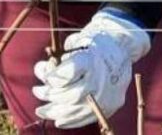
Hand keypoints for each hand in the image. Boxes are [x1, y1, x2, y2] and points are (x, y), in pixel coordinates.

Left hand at [33, 9, 150, 128]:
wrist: (123, 48)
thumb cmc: (95, 43)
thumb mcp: (77, 41)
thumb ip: (59, 56)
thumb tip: (43, 71)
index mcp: (92, 59)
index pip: (68, 73)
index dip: (52, 76)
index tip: (44, 76)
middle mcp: (100, 79)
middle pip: (69, 95)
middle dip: (49, 95)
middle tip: (37, 91)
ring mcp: (106, 95)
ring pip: (75, 111)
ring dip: (54, 112)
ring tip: (41, 110)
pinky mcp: (110, 106)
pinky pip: (86, 118)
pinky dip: (69, 120)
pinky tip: (57, 118)